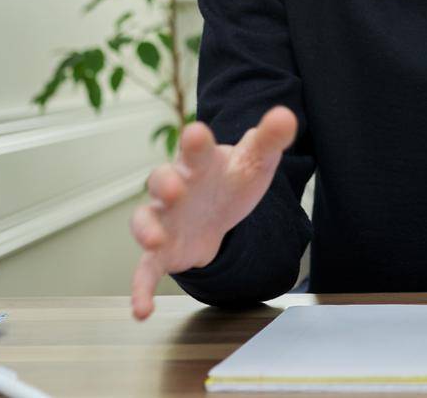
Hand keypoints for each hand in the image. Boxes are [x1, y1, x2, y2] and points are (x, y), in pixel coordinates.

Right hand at [128, 105, 297, 320]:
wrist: (219, 209)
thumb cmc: (232, 179)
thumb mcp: (256, 160)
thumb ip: (269, 139)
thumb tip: (286, 115)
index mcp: (200, 162)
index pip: (195, 148)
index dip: (195, 141)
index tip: (196, 132)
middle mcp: (175, 187)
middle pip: (160, 179)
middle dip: (165, 182)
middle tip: (175, 187)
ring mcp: (164, 219)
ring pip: (144, 219)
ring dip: (146, 229)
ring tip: (154, 242)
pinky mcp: (161, 251)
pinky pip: (144, 268)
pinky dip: (140, 289)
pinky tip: (140, 310)